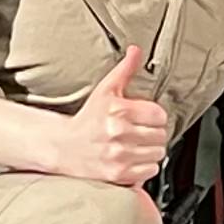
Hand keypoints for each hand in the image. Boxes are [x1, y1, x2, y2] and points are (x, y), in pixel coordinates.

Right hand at [43, 43, 170, 186]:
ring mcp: (118, 155)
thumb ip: (125, 69)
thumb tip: (136, 49)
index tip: (144, 118)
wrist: (62, 146)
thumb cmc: (87, 118)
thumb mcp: (105, 89)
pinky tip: (132, 159)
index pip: (160, 115)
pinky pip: (150, 171)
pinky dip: (145, 167)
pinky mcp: (117, 174)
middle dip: (153, 133)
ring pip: (158, 154)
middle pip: (161, 135)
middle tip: (139, 132)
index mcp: (119, 110)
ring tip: (136, 145)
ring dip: (150, 151)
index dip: (154, 116)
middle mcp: (119, 133)